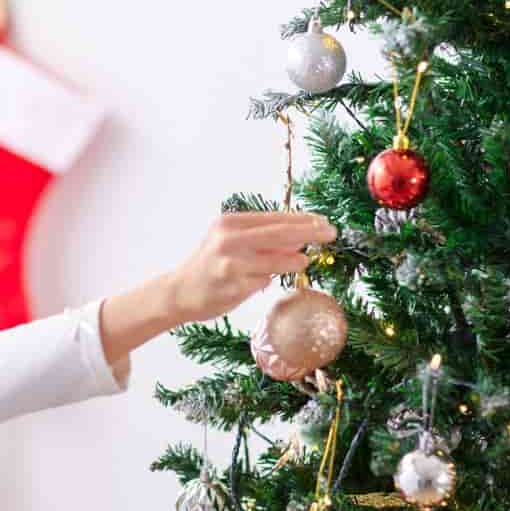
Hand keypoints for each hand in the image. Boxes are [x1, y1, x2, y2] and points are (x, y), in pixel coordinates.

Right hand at [164, 211, 337, 324]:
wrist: (178, 292)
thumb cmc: (208, 266)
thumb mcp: (229, 242)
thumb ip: (260, 238)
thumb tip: (299, 238)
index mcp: (230, 222)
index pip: (274, 218)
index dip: (302, 219)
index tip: (323, 221)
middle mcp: (230, 238)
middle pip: (280, 233)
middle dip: (309, 232)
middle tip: (331, 232)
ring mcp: (231, 262)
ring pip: (277, 258)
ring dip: (295, 259)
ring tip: (305, 261)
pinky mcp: (234, 285)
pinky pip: (264, 280)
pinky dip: (271, 278)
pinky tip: (269, 279)